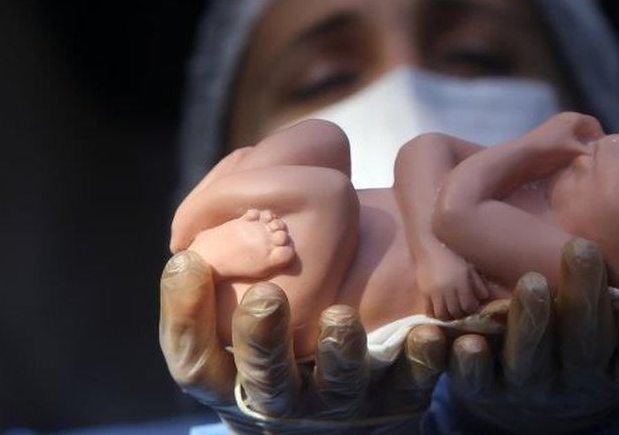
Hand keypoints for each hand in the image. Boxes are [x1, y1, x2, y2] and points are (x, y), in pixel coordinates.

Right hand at [159, 250, 447, 431]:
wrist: (376, 368)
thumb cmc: (300, 316)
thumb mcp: (260, 296)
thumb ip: (237, 265)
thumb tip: (199, 220)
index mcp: (241, 374)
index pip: (197, 360)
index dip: (184, 315)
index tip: (187, 261)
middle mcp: (289, 395)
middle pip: (265, 380)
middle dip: (262, 340)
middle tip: (264, 296)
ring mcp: (346, 400)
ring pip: (342, 386)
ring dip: (340, 352)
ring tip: (341, 316)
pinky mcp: (403, 395)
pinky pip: (418, 382)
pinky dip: (426, 360)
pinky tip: (434, 333)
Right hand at [416, 245, 490, 319]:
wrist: (430, 247)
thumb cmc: (453, 255)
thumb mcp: (469, 267)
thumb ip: (478, 283)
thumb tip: (484, 298)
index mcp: (460, 281)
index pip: (468, 306)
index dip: (472, 309)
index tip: (472, 306)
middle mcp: (447, 288)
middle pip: (455, 312)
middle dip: (461, 314)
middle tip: (463, 310)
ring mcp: (434, 291)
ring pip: (442, 315)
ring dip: (448, 317)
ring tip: (452, 312)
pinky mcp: (424, 292)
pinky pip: (429, 311)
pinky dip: (436, 314)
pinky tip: (441, 309)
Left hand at [445, 238, 618, 432]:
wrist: (535, 387)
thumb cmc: (588, 328)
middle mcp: (577, 379)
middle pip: (587, 350)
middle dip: (585, 301)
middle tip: (581, 249)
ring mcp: (528, 384)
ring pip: (531, 363)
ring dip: (532, 323)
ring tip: (531, 283)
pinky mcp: (484, 385)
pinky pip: (475, 380)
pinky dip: (469, 361)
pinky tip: (465, 339)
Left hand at [518, 112, 604, 165]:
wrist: (519, 157)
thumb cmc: (551, 151)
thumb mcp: (578, 153)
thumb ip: (595, 155)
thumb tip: (609, 161)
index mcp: (574, 119)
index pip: (596, 127)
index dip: (602, 141)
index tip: (603, 157)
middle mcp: (563, 121)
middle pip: (584, 135)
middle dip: (589, 149)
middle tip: (592, 164)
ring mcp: (552, 131)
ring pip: (573, 143)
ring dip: (577, 155)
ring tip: (578, 169)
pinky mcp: (544, 142)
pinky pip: (562, 149)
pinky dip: (566, 158)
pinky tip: (565, 169)